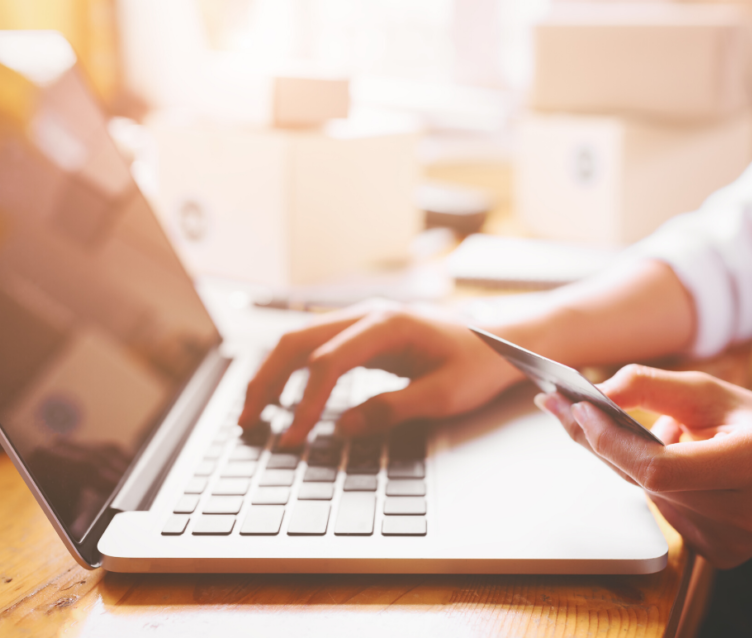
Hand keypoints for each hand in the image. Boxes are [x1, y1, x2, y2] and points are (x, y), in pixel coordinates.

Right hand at [239, 301, 522, 447]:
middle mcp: (368, 314)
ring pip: (300, 339)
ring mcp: (363, 320)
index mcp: (389, 324)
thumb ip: (393, 410)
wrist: (503, 341)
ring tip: (254, 412)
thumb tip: (344, 429)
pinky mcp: (364, 333)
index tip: (294, 437)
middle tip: (248, 421)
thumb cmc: (479, 364)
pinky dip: (292, 369)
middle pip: (298, 341)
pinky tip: (282, 396)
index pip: (329, 362)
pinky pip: (316, 346)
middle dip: (267, 381)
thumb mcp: (444, 395)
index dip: (306, 402)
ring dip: (273, 372)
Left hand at [537, 364, 751, 568]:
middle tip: (567, 407)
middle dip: (604, 441)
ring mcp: (729, 542)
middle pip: (646, 481)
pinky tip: (675, 462)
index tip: (579, 407)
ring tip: (657, 432)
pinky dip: (653, 482)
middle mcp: (744, 513)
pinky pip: (661, 511)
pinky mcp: (716, 555)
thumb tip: (597, 393)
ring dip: (631, 460)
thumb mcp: (712, 391)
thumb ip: (652, 385)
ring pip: (648, 495)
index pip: (659, 467)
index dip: (612, 440)